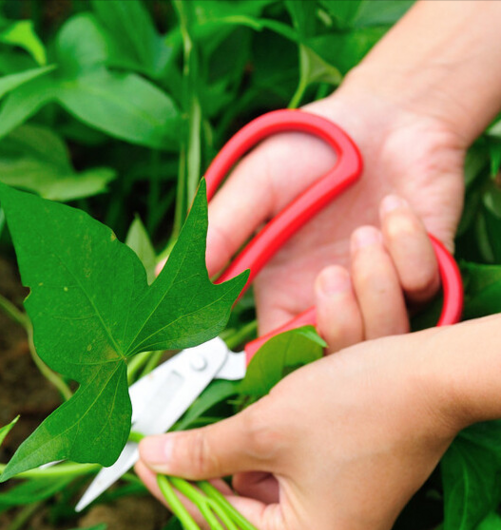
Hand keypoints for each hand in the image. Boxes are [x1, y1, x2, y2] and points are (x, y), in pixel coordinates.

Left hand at [135, 326, 463, 529]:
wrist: (434, 375)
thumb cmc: (357, 403)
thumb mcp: (265, 427)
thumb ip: (203, 450)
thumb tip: (154, 459)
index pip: (220, 527)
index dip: (174, 492)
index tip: (140, 462)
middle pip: (239, 525)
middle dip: (200, 485)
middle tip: (160, 453)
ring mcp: (342, 527)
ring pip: (260, 506)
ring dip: (227, 473)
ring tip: (195, 441)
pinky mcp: (348, 500)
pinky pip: (287, 492)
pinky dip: (259, 467)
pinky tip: (239, 439)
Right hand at [206, 79, 464, 345]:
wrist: (384, 110)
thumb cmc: (310, 147)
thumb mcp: (253, 187)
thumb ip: (214, 235)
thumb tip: (161, 278)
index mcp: (281, 293)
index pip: (268, 354)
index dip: (262, 362)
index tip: (264, 343)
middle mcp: (330, 301)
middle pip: (331, 363)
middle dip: (334, 328)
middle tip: (327, 276)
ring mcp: (379, 290)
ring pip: (380, 335)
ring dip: (373, 283)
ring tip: (363, 234)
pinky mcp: (424, 270)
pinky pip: (420, 288)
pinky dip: (407, 246)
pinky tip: (394, 209)